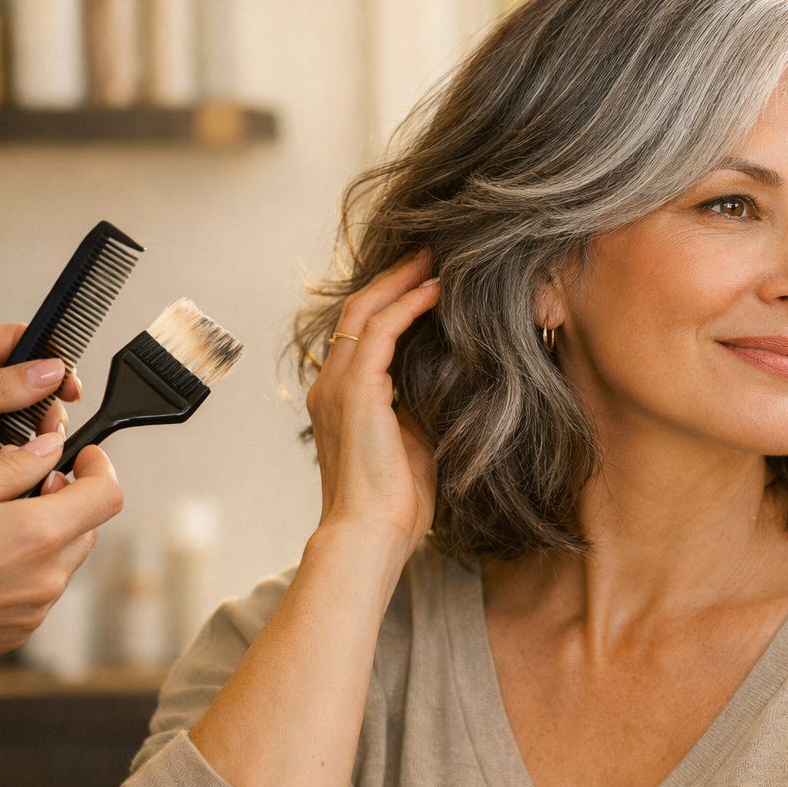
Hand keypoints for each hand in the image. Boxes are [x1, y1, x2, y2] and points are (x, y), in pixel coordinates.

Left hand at [0, 323, 81, 526]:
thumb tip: (47, 372)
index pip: (13, 342)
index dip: (47, 358)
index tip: (69, 382)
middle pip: (24, 384)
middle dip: (45, 402)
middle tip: (53, 423)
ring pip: (17, 421)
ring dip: (33, 435)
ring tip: (39, 448)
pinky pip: (2, 454)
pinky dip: (16, 461)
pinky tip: (21, 467)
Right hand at [305, 248, 440, 561]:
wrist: (371, 535)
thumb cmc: (396, 503)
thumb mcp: (414, 441)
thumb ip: (422, 405)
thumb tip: (456, 378)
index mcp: (341, 398)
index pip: (362, 331)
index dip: (392, 299)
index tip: (426, 277)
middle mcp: (330, 384)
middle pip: (360, 309)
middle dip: (396, 276)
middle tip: (432, 251)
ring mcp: (337, 385)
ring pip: (367, 310)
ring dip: (403, 280)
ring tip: (436, 257)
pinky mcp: (354, 390)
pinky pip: (381, 330)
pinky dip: (409, 305)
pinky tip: (437, 290)